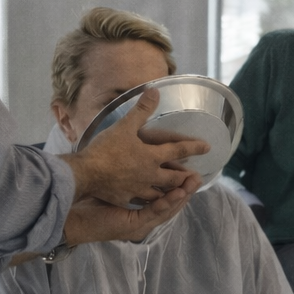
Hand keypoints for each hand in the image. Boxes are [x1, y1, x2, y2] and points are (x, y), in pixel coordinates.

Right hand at [62, 89, 210, 206]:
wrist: (86, 173)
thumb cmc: (106, 149)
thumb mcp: (125, 125)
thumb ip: (141, 110)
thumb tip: (154, 90)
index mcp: (152, 156)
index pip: (178, 150)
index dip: (194, 147)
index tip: (207, 148)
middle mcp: (150, 175)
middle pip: (173, 178)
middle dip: (185, 177)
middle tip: (193, 177)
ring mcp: (139, 189)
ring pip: (161, 194)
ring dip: (170, 192)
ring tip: (176, 192)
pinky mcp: (126, 199)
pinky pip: (141, 203)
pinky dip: (148, 202)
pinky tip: (148, 202)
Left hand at [63, 172, 203, 245]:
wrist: (73, 219)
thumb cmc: (89, 202)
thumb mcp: (113, 186)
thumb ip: (127, 174)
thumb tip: (134, 153)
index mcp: (139, 210)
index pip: (164, 197)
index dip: (178, 185)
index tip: (189, 171)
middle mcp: (143, 218)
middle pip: (171, 204)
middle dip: (187, 189)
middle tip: (200, 176)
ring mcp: (140, 223)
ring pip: (167, 209)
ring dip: (182, 195)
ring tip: (194, 182)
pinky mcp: (135, 225)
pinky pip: (155, 213)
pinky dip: (167, 202)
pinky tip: (178, 193)